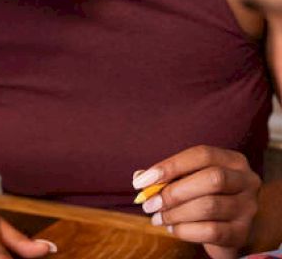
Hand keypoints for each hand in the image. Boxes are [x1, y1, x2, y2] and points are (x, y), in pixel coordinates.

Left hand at [133, 145, 260, 258]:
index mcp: (232, 160)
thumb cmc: (202, 197)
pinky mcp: (242, 232)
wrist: (228, 230)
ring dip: (175, 213)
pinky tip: (173, 229)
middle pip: (212, 179)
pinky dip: (185, 230)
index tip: (142, 181)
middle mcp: (246, 180)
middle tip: (148, 204)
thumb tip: (139, 177)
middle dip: (173, 192)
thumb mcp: (186, 181)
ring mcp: (248, 207)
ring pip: (209, 206)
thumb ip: (164, 177)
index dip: (170, 166)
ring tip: (157, 218)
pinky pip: (211, 231)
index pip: (202, 154)